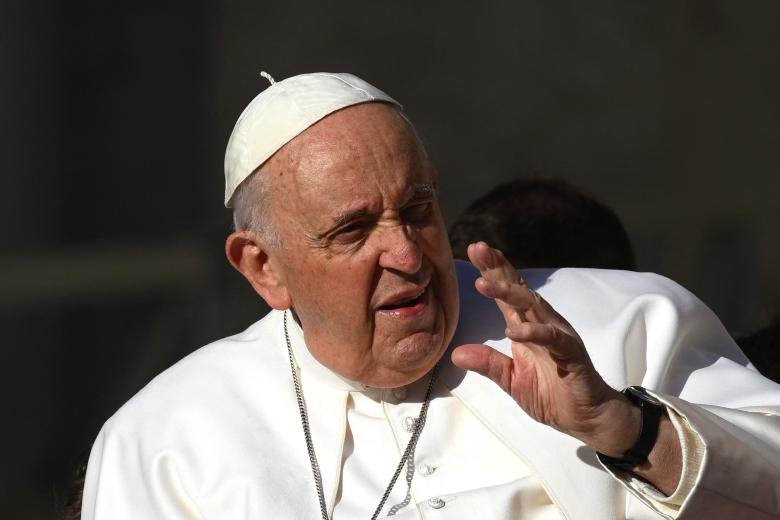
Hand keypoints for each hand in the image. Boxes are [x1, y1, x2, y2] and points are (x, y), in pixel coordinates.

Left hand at [451, 242, 639, 453]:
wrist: (586, 417)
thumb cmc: (551, 394)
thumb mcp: (511, 380)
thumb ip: (488, 364)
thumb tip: (456, 354)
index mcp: (526, 326)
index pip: (508, 293)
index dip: (492, 271)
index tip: (474, 249)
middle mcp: (543, 324)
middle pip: (519, 290)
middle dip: (498, 269)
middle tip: (478, 250)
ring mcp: (559, 336)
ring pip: (535, 307)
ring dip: (510, 293)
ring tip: (485, 284)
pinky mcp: (572, 354)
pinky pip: (553, 339)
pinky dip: (534, 332)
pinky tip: (514, 330)